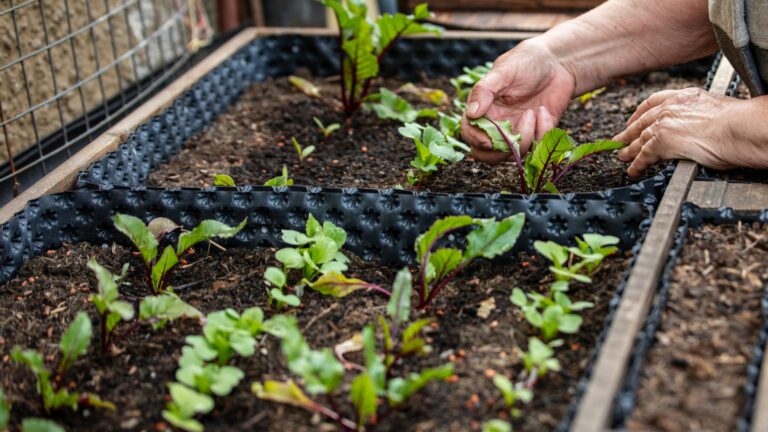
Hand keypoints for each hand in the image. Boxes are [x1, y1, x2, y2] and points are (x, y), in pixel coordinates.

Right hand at [461, 39, 575, 163]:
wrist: (556, 63)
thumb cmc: (525, 62)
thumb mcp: (503, 71)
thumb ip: (484, 90)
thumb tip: (471, 113)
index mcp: (483, 110)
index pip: (470, 133)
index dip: (476, 140)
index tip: (488, 141)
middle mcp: (497, 125)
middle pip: (487, 154)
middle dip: (499, 151)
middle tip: (512, 136)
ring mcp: (517, 131)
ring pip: (513, 153)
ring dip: (524, 137)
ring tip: (533, 111)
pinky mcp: (537, 134)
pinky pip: (537, 146)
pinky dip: (542, 130)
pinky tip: (544, 111)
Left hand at [615, 87, 767, 176]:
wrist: (740, 128)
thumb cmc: (739, 121)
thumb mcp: (716, 108)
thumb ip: (700, 114)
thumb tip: (703, 125)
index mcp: (684, 97)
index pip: (653, 102)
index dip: (639, 113)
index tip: (633, 119)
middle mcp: (670, 108)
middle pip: (641, 122)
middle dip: (628, 133)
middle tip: (619, 141)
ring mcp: (663, 124)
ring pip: (640, 140)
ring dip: (629, 150)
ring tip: (622, 158)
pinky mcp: (661, 143)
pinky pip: (643, 156)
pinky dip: (637, 165)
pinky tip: (633, 171)